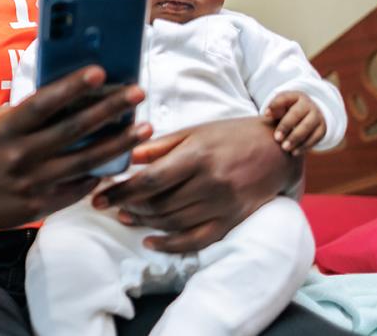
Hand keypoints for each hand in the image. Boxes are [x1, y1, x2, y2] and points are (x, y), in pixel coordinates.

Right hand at [0, 66, 150, 231]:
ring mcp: (31, 182)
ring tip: (143, 129)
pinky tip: (118, 163)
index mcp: (6, 128)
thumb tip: (66, 94)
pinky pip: (77, 188)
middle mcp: (20, 154)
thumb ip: (25, 112)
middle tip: (137, 93)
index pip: (44, 102)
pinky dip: (98, 175)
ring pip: (85, 161)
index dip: (72, 86)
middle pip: (73, 129)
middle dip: (109, 110)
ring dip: (117, 144)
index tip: (100, 71)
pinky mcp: (39, 205)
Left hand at [91, 117, 298, 253]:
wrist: (278, 149)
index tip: (98, 196)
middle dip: (128, 206)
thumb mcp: (194, 132)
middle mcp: (210, 183)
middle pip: (159, 203)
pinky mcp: (232, 221)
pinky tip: (151, 241)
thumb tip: (126, 155)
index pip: (150, 180)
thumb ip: (160, 145)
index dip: (120, 190)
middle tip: (106, 205)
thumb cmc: (230, 135)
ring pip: (174, 222)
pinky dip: (171, 245)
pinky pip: (197, 240)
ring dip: (144, 223)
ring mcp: (222, 205)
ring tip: (124, 216)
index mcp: (198, 156)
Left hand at [264, 91, 326, 155]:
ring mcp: (317, 117)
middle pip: (296, 114)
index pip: (284, 98)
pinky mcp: (322, 129)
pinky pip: (314, 138)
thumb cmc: (289, 111)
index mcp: (295, 96)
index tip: (265, 114)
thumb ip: (274, 109)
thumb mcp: (281, 106)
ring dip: (295, 139)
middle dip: (285, 126)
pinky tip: (294, 152)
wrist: (309, 115)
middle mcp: (308, 105)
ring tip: (284, 148)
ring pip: (306, 127)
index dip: (274, 105)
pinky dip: (304, 146)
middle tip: (276, 138)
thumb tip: (267, 114)